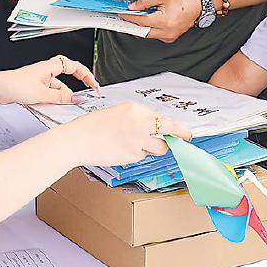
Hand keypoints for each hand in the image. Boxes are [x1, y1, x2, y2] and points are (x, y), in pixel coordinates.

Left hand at [0, 55, 100, 105]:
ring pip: (57, 90)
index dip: (85, 74)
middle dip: (71, 92)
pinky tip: (48, 107)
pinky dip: (51, 102)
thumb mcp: (42, 93)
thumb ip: (61, 98)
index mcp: (50, 67)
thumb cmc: (15, 84)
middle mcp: (46, 72)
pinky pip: (48, 95)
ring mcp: (40, 81)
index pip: (74, 67)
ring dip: (59, 99)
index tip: (93, 84)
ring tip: (58, 106)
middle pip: (66, 81)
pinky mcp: (34, 90)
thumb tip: (76, 99)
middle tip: (80, 100)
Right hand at [56, 102, 191, 166]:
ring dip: (153, 148)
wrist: (78, 140)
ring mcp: (138, 141)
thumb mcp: (118, 112)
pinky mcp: (133, 155)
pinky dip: (136, 154)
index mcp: (136, 109)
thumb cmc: (93, 126)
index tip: (187, 133)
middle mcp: (140, 123)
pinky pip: (142, 156)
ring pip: (158, 148)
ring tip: (134, 143)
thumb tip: (154, 127)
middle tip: (182, 140)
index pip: (164, 118)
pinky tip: (121, 148)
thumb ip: (137, 118)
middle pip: (168, 134)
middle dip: (175, 138)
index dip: (178, 128)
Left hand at [122, 0, 202, 42]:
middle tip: (124, 20)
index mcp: (164, 21)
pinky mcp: (173, 36)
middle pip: (143, 32)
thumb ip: (145, 2)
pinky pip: (158, 35)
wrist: (202, 1)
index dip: (129, 17)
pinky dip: (150, 29)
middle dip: (133, 26)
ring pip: (150, 35)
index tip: (121, 14)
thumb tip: (134, 6)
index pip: (141, 21)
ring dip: (141, 28)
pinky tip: (147, 22)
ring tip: (134, 19)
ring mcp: (171, 35)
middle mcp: (167, 31)